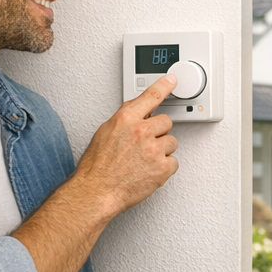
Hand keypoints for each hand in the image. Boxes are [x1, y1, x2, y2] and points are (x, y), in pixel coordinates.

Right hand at [73, 75, 179, 218]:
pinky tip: (149, 171)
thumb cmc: (97, 166)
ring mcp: (154, 150)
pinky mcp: (162, 168)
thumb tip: (139, 110)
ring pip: (172, 142)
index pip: (150, 96)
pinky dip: (164, 167)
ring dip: (162, 150)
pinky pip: (174, 162)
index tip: (173, 80)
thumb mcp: (105, 132)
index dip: (164, 86)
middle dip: (158, 132)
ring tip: (144, 160)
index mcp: (126, 119)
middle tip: (145, 145)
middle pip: (166, 122)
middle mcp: (141, 131)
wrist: (97, 191)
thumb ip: (126, 119)